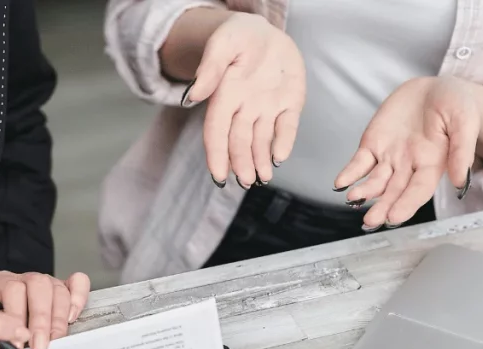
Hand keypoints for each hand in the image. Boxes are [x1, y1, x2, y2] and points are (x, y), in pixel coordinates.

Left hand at [0, 271, 90, 348]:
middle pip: (38, 287)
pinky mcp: (65, 287)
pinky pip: (78, 283)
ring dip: (58, 318)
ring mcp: (47, 282)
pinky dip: (79, 298)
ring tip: (55, 340)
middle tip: (39, 346)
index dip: (16, 316)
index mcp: (1, 282)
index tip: (18, 343)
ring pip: (58, 289)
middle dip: (40, 320)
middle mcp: (26, 279)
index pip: (12, 290)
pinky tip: (73, 317)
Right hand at [182, 12, 304, 187]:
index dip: (217, 154)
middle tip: (246, 182)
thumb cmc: (239, 36)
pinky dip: (284, 142)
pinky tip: (279, 157)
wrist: (264, 32)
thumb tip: (193, 96)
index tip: (218, 175)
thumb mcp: (223, 44)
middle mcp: (245, 107)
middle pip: (239, 141)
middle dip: (242, 163)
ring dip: (260, 161)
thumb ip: (210, 69)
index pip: (217, 131)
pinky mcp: (290, 105)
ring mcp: (268, 108)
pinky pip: (287, 127)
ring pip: (262, 140)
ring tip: (262, 179)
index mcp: (225, 95)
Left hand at [335, 76, 479, 229]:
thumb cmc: (455, 104)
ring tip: (354, 198)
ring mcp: (389, 157)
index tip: (395, 217)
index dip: (407, 204)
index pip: (419, 190)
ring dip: (364, 192)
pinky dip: (349, 174)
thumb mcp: (465, 120)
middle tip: (371, 221)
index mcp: (433, 164)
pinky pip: (359, 163)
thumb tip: (459, 181)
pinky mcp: (373, 145)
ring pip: (375, 181)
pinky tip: (340, 183)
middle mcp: (409, 166)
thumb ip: (462, 150)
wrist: (434, 88)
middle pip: (394, 192)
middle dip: (383, 207)